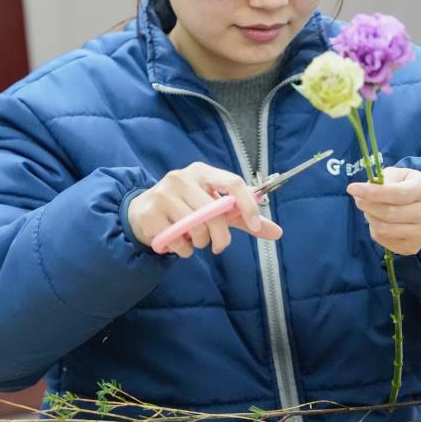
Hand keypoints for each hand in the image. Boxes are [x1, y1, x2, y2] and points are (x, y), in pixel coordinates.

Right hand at [128, 162, 282, 257]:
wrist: (142, 211)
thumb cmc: (186, 207)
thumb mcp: (214, 207)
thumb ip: (243, 218)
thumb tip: (277, 232)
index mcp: (202, 171)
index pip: (232, 182)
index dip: (247, 205)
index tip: (255, 225)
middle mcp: (182, 177)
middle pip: (214, 213)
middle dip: (221, 237)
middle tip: (219, 246)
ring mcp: (163, 194)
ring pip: (196, 229)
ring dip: (200, 243)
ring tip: (193, 239)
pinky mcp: (150, 214)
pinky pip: (178, 241)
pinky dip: (184, 250)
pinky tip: (178, 242)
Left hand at [347, 166, 420, 255]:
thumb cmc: (406, 185)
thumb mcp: (397, 174)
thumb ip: (382, 180)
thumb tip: (363, 192)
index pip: (397, 194)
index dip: (372, 192)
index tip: (352, 188)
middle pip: (390, 213)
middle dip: (368, 205)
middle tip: (358, 199)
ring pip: (386, 229)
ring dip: (370, 218)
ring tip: (368, 209)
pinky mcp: (414, 247)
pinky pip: (385, 241)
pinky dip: (375, 230)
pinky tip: (377, 220)